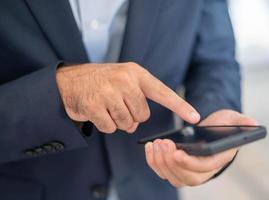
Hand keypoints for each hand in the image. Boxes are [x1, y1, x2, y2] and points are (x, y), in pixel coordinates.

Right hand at [56, 62, 199, 132]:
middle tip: (117, 104)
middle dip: (132, 115)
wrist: (70, 80)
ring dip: (117, 121)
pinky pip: (110, 128)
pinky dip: (104, 125)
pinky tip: (97, 111)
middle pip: (142, 115)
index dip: (180, 106)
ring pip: (126, 123)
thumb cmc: (103, 82)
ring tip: (106, 106)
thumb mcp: (124, 83)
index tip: (195, 117)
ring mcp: (109, 92)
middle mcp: (125, 80)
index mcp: (136, 73)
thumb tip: (134, 126)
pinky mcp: (94, 105)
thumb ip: (136, 102)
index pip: (163, 93)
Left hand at [144, 109, 257, 186]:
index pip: (205, 168)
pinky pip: (163, 171)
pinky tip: (150, 146)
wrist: (210, 130)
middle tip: (163, 144)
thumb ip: (242, 121)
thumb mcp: (233, 119)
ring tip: (156, 144)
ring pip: (173, 177)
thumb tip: (253, 123)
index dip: (190, 163)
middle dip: (172, 162)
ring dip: (161, 162)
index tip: (177, 152)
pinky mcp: (176, 168)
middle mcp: (204, 171)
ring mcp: (189, 172)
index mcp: (218, 159)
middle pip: (187, 177)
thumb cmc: (222, 125)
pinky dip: (153, 161)